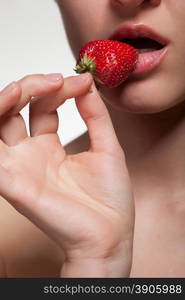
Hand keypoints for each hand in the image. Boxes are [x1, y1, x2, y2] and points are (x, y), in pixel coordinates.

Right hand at [0, 73, 133, 276]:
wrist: (111, 235)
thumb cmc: (109, 199)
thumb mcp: (107, 148)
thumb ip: (96, 115)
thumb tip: (88, 83)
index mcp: (50, 148)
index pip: (44, 108)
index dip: (60, 90)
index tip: (83, 80)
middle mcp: (31, 155)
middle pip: (15, 110)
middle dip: (31, 88)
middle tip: (56, 79)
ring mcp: (20, 168)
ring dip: (5, 101)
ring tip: (24, 88)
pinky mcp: (14, 184)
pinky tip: (3, 106)